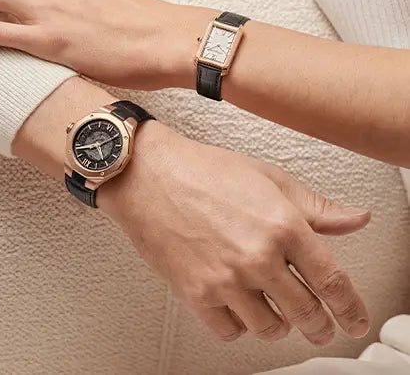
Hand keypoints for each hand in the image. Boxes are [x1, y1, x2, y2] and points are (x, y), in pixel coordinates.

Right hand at [98, 123, 370, 344]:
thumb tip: (353, 219)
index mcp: (282, 225)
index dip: (351, 308)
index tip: (353, 319)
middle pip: (306, 313)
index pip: (332, 281)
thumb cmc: (202, 171)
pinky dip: (239, 325)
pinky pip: (229, 330)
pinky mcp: (195, 292)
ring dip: (278, 324)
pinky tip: (238, 308)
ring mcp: (225, 279)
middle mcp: (257, 257)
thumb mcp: (267, 178)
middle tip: (319, 327)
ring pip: (269, 327)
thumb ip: (315, 206)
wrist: (148, 175)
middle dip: (319, 326)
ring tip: (274, 312)